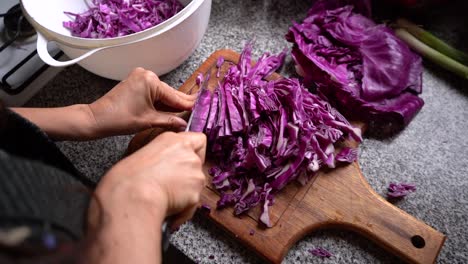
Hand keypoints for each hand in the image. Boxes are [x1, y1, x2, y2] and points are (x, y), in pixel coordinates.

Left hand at [88, 67, 195, 137]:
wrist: (97, 118)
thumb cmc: (118, 119)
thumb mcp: (148, 121)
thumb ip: (170, 121)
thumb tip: (184, 124)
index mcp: (151, 81)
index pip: (176, 96)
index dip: (189, 105)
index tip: (202, 108)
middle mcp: (147, 75)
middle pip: (171, 94)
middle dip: (182, 105)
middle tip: (199, 112)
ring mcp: (142, 78)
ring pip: (164, 94)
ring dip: (172, 105)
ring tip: (187, 114)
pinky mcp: (138, 83)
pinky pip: (155, 93)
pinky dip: (162, 103)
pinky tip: (172, 111)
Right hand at [92, 131, 206, 228]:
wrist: (133, 195)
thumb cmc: (128, 178)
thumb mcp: (143, 155)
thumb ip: (162, 157)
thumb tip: (164, 168)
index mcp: (172, 140)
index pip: (199, 139)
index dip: (196, 151)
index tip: (186, 159)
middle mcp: (188, 154)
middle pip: (198, 164)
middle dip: (188, 175)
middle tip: (171, 184)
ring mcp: (195, 173)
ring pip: (196, 184)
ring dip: (185, 192)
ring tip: (165, 198)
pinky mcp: (196, 193)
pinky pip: (192, 204)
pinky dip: (183, 210)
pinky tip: (169, 211)